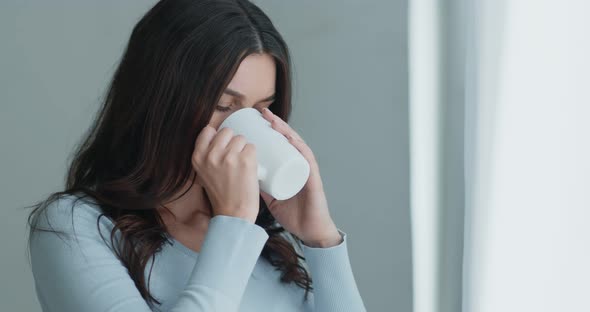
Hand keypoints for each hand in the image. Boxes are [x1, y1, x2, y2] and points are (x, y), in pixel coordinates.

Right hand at [191, 125, 259, 222]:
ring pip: (241, 138)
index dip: (218, 136)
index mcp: (198, 157)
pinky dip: (253, 156)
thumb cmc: (221, 195)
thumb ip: (206, 156)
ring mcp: (229, 156)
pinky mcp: (246, 160)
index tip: (224, 145)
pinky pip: (252, 147)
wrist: (233, 214)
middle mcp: (211, 155)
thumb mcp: (204, 173)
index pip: (208, 130)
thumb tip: (216, 137)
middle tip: (234, 159)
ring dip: (244, 149)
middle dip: (233, 141)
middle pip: (227, 131)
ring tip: (242, 166)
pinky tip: (249, 168)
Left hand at [259, 108, 341, 247]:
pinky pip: (307, 160)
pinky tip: (291, 139)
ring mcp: (307, 170)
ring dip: (286, 131)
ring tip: (273, 121)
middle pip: (289, 139)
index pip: (281, 144)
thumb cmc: (293, 214)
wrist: (308, 232)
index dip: (271, 130)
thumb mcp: (270, 196)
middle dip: (276, 124)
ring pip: (297, 145)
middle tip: (262, 113)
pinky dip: (300, 148)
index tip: (256, 119)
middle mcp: (301, 165)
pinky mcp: (313, 179)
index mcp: (291, 167)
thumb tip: (242, 175)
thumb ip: (261, 186)